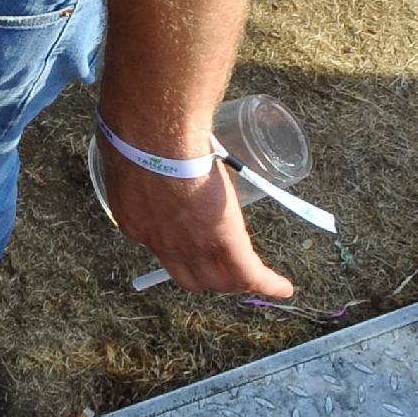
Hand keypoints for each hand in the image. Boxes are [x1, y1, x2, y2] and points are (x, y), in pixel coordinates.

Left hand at [101, 149, 296, 297]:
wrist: (153, 131)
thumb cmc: (138, 127)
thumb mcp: (134, 152)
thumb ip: (143, 155)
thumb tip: (154, 142)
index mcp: (135, 218)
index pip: (161, 247)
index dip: (178, 248)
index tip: (188, 236)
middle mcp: (159, 241)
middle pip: (189, 276)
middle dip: (207, 275)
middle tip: (224, 265)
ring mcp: (191, 245)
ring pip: (219, 280)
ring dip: (236, 282)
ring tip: (254, 278)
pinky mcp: (223, 238)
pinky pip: (249, 273)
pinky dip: (267, 284)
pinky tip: (283, 288)